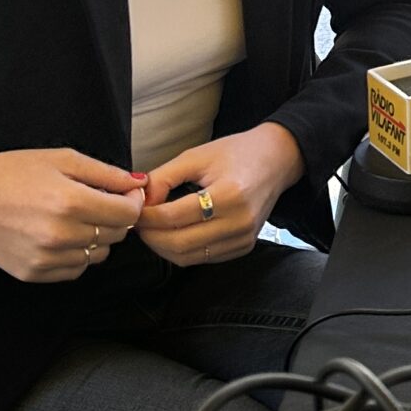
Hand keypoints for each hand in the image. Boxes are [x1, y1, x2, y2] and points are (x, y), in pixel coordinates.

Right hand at [0, 147, 143, 283]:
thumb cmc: (10, 173)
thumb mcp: (61, 159)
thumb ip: (105, 173)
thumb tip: (140, 183)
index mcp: (70, 202)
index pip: (128, 214)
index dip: (133, 202)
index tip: (126, 193)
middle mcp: (61, 235)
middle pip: (116, 235)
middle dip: (115, 217)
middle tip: (96, 201)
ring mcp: (46, 258)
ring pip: (98, 255)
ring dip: (96, 237)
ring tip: (73, 217)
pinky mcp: (33, 273)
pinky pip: (75, 269)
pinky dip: (75, 254)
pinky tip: (58, 235)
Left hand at [138, 123, 304, 267]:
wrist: (277, 159)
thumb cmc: (237, 153)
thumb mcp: (196, 156)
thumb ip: (163, 178)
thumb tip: (139, 202)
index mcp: (229, 194)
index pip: (174, 217)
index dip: (146, 216)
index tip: (133, 210)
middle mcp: (240, 221)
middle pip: (179, 243)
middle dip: (150, 236)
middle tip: (137, 223)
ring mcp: (244, 238)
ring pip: (188, 257)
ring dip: (163, 247)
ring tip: (152, 229)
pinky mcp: (244, 246)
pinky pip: (203, 258)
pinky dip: (182, 251)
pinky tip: (174, 235)